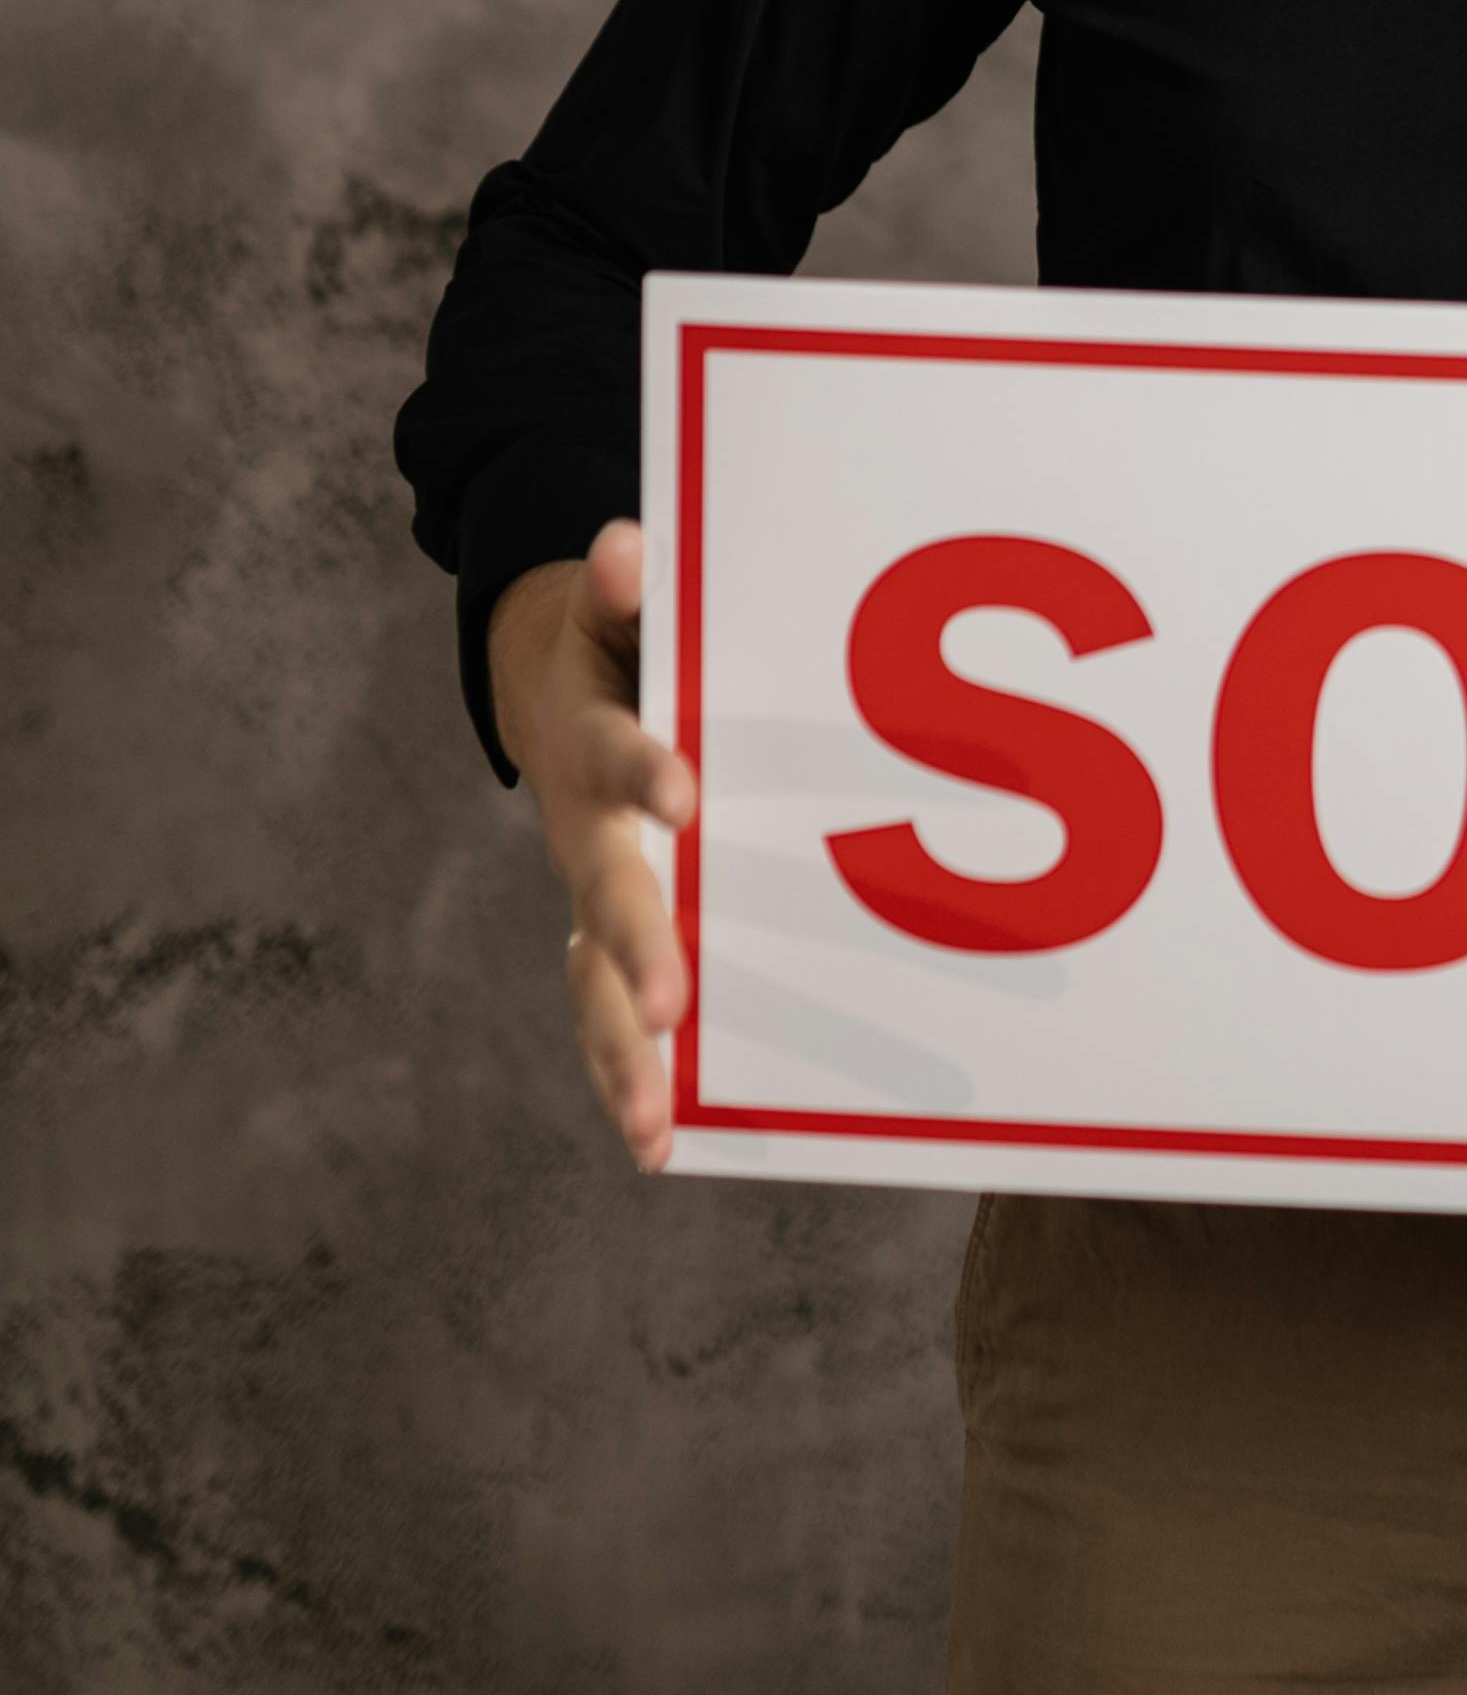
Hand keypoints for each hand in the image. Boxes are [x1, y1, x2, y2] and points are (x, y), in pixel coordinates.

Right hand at [486, 519, 694, 1169]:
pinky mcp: (612, 944)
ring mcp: (592, 898)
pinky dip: (631, 1078)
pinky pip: (613, 1017)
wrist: (553, 691)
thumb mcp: (615, 608)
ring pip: (596, 986)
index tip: (685, 791)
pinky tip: (664, 1145)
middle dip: (641, 950)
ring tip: (653, 1127)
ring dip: (626, 1054)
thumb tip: (630, 548)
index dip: (646, 770)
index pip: (618, 753)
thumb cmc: (617, 646)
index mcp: (592, 743)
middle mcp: (583, 835)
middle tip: (676, 1002)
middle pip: (605, 898)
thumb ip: (625, 590)